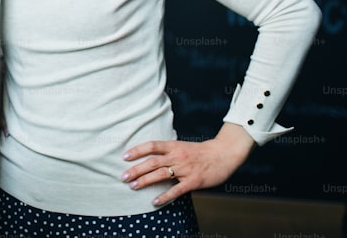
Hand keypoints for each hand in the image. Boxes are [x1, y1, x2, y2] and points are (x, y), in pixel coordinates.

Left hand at [120, 123, 254, 205]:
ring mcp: (185, 169)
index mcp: (174, 146)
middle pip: (152, 162)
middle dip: (136, 169)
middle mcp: (177, 156)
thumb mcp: (182, 146)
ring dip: (145, 181)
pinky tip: (154, 201)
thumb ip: (167, 151)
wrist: (223, 154)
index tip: (124, 156)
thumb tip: (149, 157)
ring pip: (161, 174)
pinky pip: (176, 190)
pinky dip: (164, 196)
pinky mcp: (193, 181)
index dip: (137, 150)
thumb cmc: (200, 152)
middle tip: (123, 176)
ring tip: (133, 186)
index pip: (151, 146)